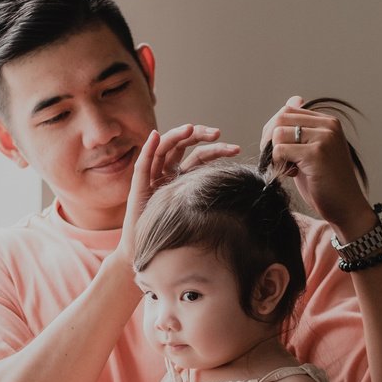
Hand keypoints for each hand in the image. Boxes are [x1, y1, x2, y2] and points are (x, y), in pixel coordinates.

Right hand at [118, 124, 239, 259]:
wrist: (146, 253)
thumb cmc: (175, 239)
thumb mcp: (200, 217)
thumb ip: (213, 203)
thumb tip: (243, 195)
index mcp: (182, 178)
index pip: (198, 155)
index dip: (215, 148)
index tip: (235, 149)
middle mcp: (167, 173)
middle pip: (183, 145)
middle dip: (200, 135)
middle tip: (217, 133)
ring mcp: (152, 178)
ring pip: (164, 148)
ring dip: (177, 135)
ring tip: (190, 128)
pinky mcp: (138, 187)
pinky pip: (143, 165)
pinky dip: (147, 149)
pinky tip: (154, 136)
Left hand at [260, 96, 376, 240]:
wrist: (346, 207)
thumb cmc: (326, 183)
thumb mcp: (312, 151)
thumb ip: (300, 130)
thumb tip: (292, 100)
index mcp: (328, 122)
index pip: (288, 111)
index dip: (274, 131)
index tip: (278, 151)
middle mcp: (328, 125)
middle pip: (280, 118)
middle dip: (270, 140)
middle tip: (277, 160)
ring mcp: (323, 138)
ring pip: (278, 133)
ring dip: (274, 154)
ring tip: (288, 168)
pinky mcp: (316, 153)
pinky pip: (280, 150)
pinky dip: (278, 164)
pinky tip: (292, 174)